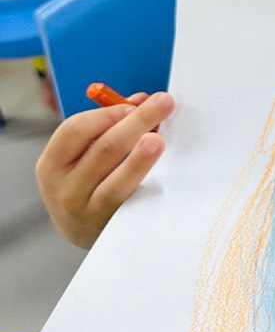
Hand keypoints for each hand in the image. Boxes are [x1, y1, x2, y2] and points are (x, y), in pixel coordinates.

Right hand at [35, 92, 174, 247]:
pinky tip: (158, 169)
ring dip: (140, 157)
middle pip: (103, 149)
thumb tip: (142, 100)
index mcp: (53, 164)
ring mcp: (86, 212)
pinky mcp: (109, 227)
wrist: (84, 231)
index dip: (107, 114)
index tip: (134, 105)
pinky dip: (143, 183)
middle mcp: (64, 189)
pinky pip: (129, 202)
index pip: (75, 130)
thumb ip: (108, 127)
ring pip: (116, 181)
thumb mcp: (83, 157)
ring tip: (158, 139)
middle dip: (137, 121)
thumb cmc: (87, 182)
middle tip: (164, 103)